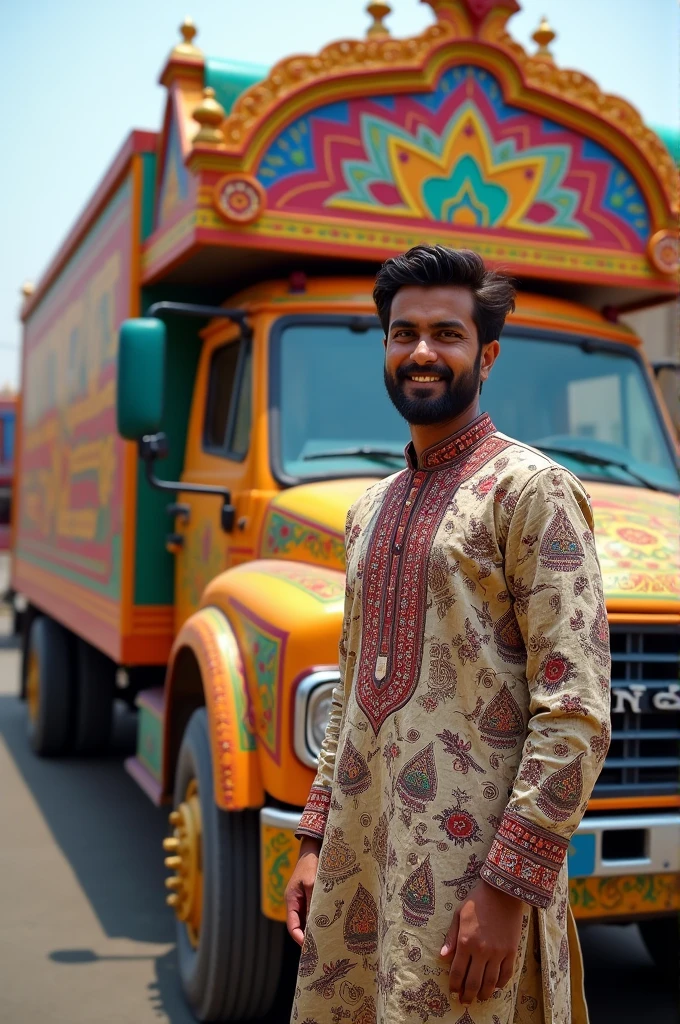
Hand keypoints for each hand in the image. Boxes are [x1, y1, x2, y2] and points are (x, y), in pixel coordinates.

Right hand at [285, 837, 320, 945]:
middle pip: (300, 925)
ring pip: (308, 919)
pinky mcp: (311, 895)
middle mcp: (296, 901)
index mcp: (291, 899)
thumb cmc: (311, 864)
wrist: (314, 847)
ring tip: (328, 939)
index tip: (310, 949)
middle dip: (309, 937)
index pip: (292, 926)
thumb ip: (312, 903)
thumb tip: (315, 924)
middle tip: (322, 948)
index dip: (299, 938)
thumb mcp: (312, 883)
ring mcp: (303, 898)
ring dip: (316, 927)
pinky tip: (331, 923)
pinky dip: (320, 918)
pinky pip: (314, 911)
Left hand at [440, 879, 524, 1004]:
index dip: (454, 985)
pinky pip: (506, 974)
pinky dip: (500, 984)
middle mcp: (482, 951)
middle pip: (474, 982)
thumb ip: (451, 938)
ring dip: (484, 994)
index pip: (458, 971)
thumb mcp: (459, 915)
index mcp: (466, 942)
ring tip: (479, 998)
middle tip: (464, 1002)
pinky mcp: (512, 951)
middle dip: (467, 995)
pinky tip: (495, 987)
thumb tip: (442, 957)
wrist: (503, 891)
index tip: (453, 992)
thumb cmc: (477, 901)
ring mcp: (498, 953)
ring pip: (491, 982)